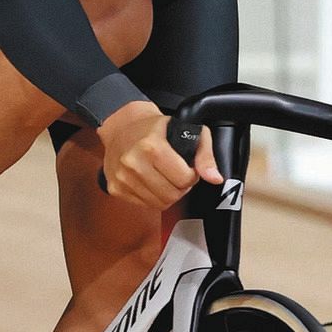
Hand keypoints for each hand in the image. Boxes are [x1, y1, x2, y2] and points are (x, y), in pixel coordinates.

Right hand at [97, 101, 221, 208]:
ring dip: (168, 193)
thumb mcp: (187, 130)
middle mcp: (133, 163)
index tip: (188, 168)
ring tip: (166, 177)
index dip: (192, 176)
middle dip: (181, 187)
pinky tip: (153, 181)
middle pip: (172, 195)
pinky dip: (153, 196)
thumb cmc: (155, 128)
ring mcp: (123, 177)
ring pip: (159, 203)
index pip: (183, 179)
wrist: (122, 127)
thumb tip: (215, 178)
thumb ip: (205, 154)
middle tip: (178, 173)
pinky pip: (145, 204)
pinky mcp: (116, 188)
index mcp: (151, 147)